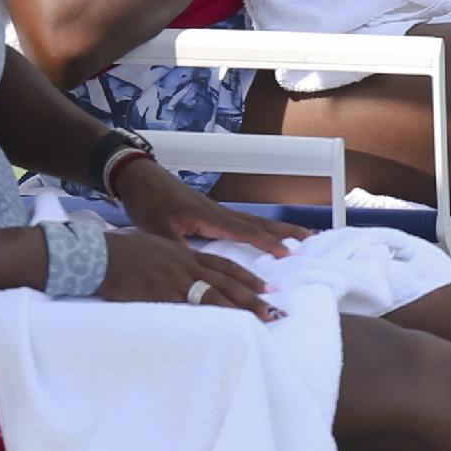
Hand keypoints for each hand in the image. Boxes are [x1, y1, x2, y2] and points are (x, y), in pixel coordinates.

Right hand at [97, 230, 278, 317]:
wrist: (97, 254)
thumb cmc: (121, 253)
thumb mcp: (155, 248)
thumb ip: (174, 262)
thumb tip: (184, 275)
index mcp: (184, 253)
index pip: (223, 266)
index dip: (247, 277)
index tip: (266, 288)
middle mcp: (184, 265)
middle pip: (225, 282)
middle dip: (251, 297)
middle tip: (272, 310)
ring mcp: (173, 280)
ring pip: (211, 296)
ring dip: (235, 309)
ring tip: (255, 321)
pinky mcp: (159, 294)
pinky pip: (187, 309)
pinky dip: (205, 319)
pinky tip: (220, 329)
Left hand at [115, 158, 306, 256]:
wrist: (138, 178)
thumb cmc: (147, 201)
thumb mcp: (158, 230)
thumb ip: (178, 250)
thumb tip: (195, 272)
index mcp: (210, 217)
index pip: (246, 231)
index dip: (267, 243)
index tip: (288, 253)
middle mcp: (219, 213)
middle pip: (260, 223)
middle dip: (288, 232)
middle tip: (313, 238)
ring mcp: (217, 212)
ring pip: (255, 221)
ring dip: (279, 229)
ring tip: (302, 235)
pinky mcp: (211, 213)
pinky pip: (244, 222)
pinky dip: (261, 229)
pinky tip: (266, 234)